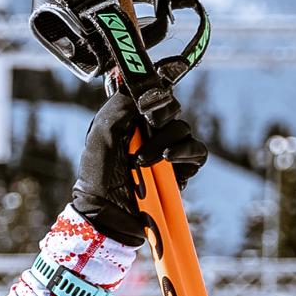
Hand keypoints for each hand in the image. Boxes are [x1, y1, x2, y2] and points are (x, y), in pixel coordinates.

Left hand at [73, 90, 206, 244]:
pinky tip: (167, 159)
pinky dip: (185, 152)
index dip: (158, 91)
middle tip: (147, 126)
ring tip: (142, 160)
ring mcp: (167, 149)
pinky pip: (197, 152)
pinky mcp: (181, 168)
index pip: (155, 94)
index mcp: (130, 119)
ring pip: (182, 130)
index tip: (149, 99)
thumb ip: (122, 105)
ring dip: (164, 141)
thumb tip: (145, 85)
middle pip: (171, 110)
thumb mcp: (103, 133)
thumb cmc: (99, 174)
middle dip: (160, 118)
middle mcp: (150, 132)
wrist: (107, 211)